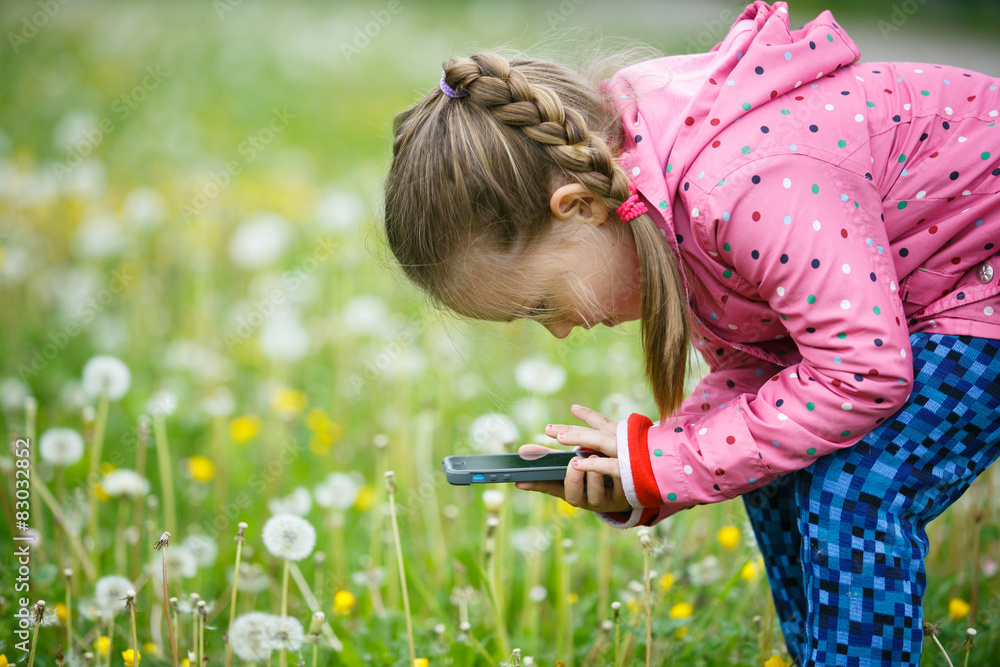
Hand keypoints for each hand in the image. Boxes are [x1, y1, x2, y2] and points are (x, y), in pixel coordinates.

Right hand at [514, 404, 632, 513]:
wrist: (629, 483)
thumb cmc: (594, 471)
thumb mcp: (575, 463)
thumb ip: (550, 456)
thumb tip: (522, 451)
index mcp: (571, 490)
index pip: (550, 488)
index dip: (535, 485)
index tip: (521, 480)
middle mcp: (585, 499)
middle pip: (573, 496)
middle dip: (572, 478)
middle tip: (573, 462)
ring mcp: (604, 500)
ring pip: (595, 493)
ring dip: (593, 476)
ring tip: (595, 457)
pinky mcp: (624, 494)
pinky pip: (618, 486)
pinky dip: (615, 473)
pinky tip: (614, 460)